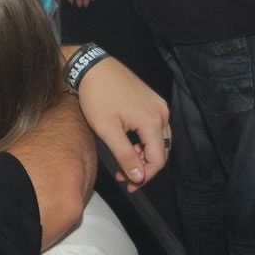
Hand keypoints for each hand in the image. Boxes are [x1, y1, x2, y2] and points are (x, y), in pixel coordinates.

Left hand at [77, 57, 169, 191]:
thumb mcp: (107, 130)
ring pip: (159, 140)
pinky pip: (155, 128)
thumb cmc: (97, 96)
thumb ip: (124, 155)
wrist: (92, 69)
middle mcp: (161, 113)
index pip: (158, 159)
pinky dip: (144, 141)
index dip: (145, 176)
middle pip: (161, 151)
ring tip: (123, 161)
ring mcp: (158, 105)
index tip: (129, 185)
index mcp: (153, 121)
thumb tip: (138, 177)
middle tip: (124, 177)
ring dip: (144, 155)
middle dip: (144, 167)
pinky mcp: (152, 101)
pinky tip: (129, 144)